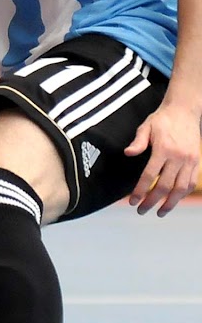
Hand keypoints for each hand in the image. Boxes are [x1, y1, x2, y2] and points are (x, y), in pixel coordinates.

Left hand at [125, 101, 201, 215]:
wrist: (185, 110)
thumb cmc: (162, 119)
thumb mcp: (146, 127)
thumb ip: (138, 142)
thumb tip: (128, 153)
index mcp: (163, 149)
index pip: (150, 176)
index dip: (140, 191)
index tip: (132, 201)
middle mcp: (178, 157)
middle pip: (165, 186)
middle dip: (152, 201)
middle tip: (141, 210)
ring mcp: (190, 160)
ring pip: (181, 188)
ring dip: (170, 203)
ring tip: (160, 212)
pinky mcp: (196, 161)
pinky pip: (191, 182)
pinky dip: (183, 194)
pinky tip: (174, 200)